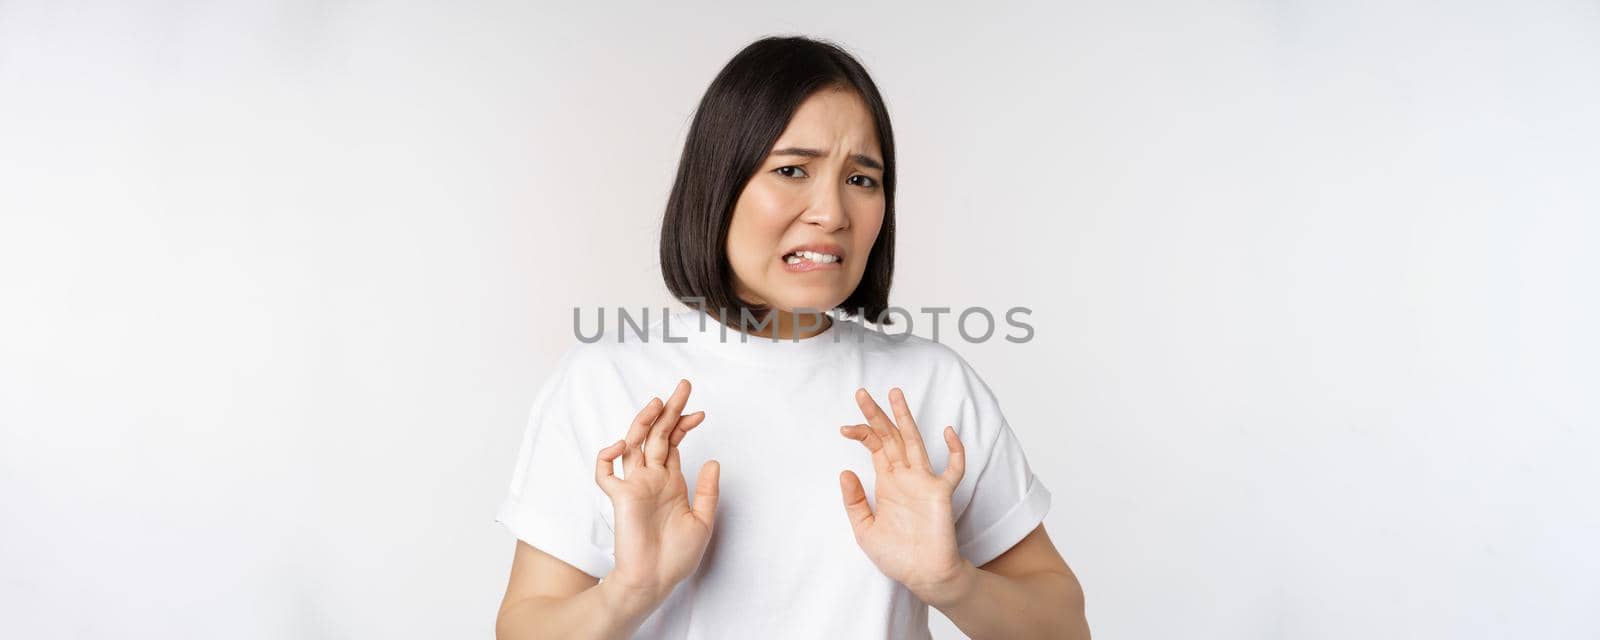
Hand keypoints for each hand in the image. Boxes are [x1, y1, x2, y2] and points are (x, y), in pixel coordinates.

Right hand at [593, 379, 719, 604]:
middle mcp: (651, 479)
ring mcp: (634, 486)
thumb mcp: (703, 521)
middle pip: (657, 436)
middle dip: (669, 411)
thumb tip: (712, 460)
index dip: (684, 425)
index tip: (700, 412)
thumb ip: (707, 490)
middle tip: (682, 387)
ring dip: (643, 422)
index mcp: (670, 483)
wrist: (656, 581)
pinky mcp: (620, 498)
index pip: (674, 444)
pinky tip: (621, 444)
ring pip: (633, 444)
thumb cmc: (677, 557)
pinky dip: (607, 456)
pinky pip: (605, 473)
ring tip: (658, 402)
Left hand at [838, 387, 973, 606]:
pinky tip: (948, 432)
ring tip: (895, 394)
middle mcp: (905, 477)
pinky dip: (955, 450)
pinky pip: (953, 468)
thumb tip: (844, 472)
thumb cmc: (897, 556)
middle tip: (861, 392)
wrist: (922, 576)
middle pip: (890, 437)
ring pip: (914, 442)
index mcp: (887, 483)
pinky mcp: (941, 494)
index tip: (843, 428)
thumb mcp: (864, 530)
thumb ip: (855, 502)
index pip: (874, 447)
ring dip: (905, 418)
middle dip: (877, 415)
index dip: (861, 433)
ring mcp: (924, 482)